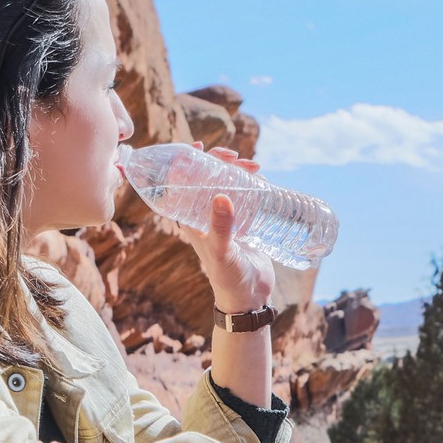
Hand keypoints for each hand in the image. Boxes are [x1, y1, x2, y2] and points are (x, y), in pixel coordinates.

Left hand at [177, 142, 272, 312]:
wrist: (249, 296)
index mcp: (190, 219)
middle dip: (219, 161)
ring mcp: (225, 216)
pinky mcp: (244, 220)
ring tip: (254, 166)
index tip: (199, 146)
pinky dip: (251, 182)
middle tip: (234, 157)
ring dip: (237, 170)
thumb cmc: (227, 277)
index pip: (181, 183)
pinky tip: (261, 177)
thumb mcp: (222, 252)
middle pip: (206, 177)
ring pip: (227, 182)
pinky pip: (245, 194)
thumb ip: (221, 227)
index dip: (186, 161)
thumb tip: (221, 196)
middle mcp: (205, 214)